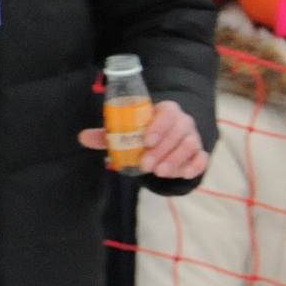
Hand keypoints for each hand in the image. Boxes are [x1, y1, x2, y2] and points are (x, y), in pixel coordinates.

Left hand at [79, 99, 208, 180]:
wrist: (167, 141)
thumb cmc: (145, 134)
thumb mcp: (126, 132)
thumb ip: (108, 135)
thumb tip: (83, 137)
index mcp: (165, 111)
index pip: (168, 112)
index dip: (159, 126)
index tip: (146, 141)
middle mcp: (183, 122)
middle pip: (180, 131)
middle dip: (162, 149)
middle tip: (146, 165)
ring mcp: (193, 138)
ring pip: (191, 145)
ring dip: (175, 159)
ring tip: (159, 173)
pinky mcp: (199, 154)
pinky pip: (203, 158)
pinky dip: (195, 166)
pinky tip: (184, 174)